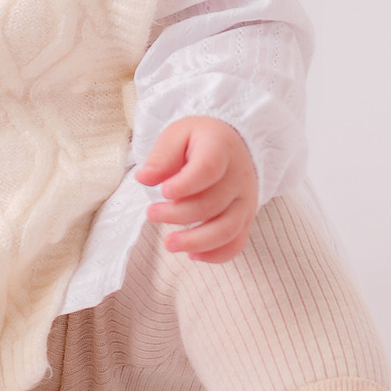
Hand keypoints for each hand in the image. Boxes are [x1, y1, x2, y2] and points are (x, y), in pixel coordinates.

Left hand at [136, 116, 257, 262]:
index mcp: (220, 148)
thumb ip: (161, 156)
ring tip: (169, 243)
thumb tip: (144, 178)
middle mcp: (239, 176)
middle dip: (177, 214)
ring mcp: (245, 200)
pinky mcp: (245, 219)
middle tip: (151, 213)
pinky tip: (192, 254)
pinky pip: (237, 243)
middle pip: (212, 203)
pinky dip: (216, 255)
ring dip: (195, 242)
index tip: (164, 191)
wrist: (231, 144)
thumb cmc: (199, 141)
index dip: (186, 184)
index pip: (209, 168)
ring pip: (227, 229)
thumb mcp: (177, 135)